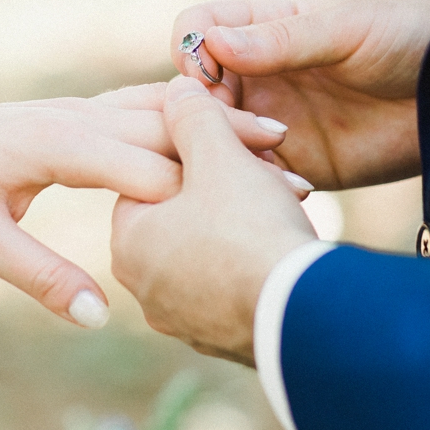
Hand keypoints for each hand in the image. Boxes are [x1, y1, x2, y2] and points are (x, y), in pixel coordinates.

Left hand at [0, 88, 288, 327]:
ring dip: (215, 124)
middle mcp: (70, 116)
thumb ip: (37, 274)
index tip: (266, 205)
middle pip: (167, 125)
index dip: (208, 185)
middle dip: (231, 146)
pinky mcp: (68, 116)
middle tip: (298, 172)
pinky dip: (181, 117)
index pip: (146, 162)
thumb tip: (96, 317)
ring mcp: (71, 110)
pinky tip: (216, 128)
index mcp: (53, 142)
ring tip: (278, 140)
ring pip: (156, 109)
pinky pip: (136, 108)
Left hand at [111, 77, 318, 365]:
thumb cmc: (250, 228)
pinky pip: (234, 288)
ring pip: (211, 253)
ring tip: (283, 207)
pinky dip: (256, 265)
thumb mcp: (219, 156)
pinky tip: (285, 249)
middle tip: (266, 172)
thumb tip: (177, 88)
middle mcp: (144, 287)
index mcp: (128, 240)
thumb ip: (193, 117)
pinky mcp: (222, 340)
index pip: (150, 176)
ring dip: (244, 226)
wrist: (301, 316)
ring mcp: (183, 320)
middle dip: (224, 189)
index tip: (234, 143)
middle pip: (182, 216)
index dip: (196, 150)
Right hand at [172, 0, 429, 189]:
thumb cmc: (410, 36)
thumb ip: (283, 40)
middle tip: (228, 133)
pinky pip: (255, 178)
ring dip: (220, 154)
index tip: (207, 73)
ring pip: (215, 139)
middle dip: (196, 114)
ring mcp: (272, 121)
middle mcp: (258, 74)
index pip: (197, 31)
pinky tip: (280, 190)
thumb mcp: (347, 27)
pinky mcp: (297, 165)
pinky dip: (253, 186)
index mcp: (264, 27)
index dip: (190, 51)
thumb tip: (211, 45)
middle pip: (194, 92)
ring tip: (255, 164)